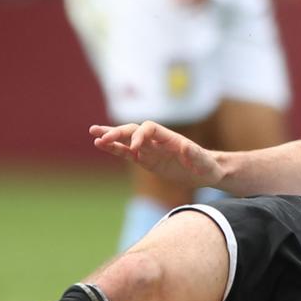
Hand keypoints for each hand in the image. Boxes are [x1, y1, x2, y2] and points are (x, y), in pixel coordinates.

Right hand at [90, 122, 221, 186]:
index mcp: (169, 138)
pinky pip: (127, 153)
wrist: (206, 171)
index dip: (140, 136)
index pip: (149, 129)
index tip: (135, 149)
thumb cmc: (207, 166)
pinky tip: (100, 145)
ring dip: (111, 137)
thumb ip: (196, 155)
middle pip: (134, 131)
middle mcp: (157, 141)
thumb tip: (186, 147)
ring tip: (93, 134)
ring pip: (127, 140)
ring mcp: (150, 150)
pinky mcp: (146, 160)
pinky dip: (115, 149)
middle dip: (118, 133)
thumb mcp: (205, 163)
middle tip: (101, 137)